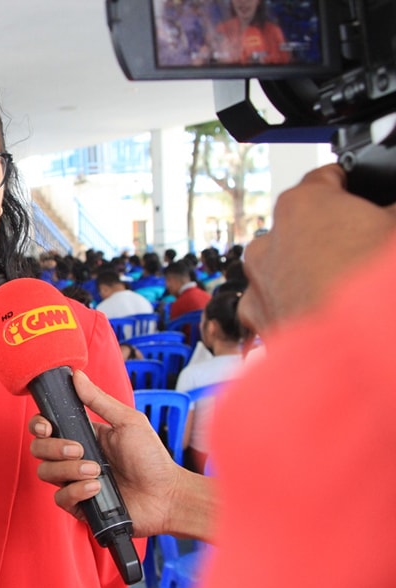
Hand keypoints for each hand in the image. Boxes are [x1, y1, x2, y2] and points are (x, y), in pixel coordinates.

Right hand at [29, 371, 188, 538]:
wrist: (166, 496)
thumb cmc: (152, 458)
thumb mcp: (128, 422)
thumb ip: (99, 400)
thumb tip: (77, 375)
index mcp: (83, 436)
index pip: (46, 428)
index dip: (39, 426)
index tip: (46, 426)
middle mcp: (74, 458)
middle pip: (39, 449)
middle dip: (53, 447)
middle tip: (79, 449)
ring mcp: (75, 481)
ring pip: (46, 473)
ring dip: (68, 470)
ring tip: (96, 470)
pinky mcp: (80, 505)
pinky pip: (60, 498)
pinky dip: (76, 491)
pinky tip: (96, 488)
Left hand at [240, 164, 395, 334]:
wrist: (360, 357)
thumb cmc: (375, 288)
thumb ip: (391, 212)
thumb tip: (389, 213)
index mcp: (302, 206)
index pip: (325, 178)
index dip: (351, 184)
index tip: (362, 189)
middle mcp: (268, 244)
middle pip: (301, 227)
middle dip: (331, 235)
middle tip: (364, 249)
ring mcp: (259, 287)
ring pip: (285, 269)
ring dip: (311, 274)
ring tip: (349, 290)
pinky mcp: (260, 326)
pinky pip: (280, 308)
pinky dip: (301, 309)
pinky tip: (330, 318)